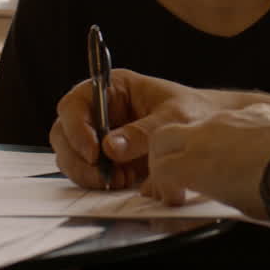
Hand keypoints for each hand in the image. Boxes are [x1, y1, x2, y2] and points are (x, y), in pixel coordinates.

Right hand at [50, 68, 247, 189]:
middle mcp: (99, 109)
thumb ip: (143, 132)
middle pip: (64, 133)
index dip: (76, 128)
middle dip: (78, 158)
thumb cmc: (192, 111)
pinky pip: (86, 171)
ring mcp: (98, 134)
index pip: (75, 104)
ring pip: (70, 155)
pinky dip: (98, 181)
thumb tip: (110, 147)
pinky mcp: (105, 156)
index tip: (94, 151)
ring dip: (87, 173)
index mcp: (112, 88)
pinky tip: (123, 181)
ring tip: (117, 179)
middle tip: (102, 175)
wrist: (206, 128)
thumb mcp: (173, 117)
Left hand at [140, 103, 269, 220]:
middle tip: (184, 178)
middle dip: (176, 149)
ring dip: (165, 165)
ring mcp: (209, 138)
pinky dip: (164, 187)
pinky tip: (176, 203)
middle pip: (184, 124)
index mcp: (261, 117)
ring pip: (163, 139)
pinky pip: (163, 171)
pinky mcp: (195, 163)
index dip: (219, 147)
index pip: (226, 125)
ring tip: (175, 191)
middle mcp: (230, 121)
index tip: (225, 166)